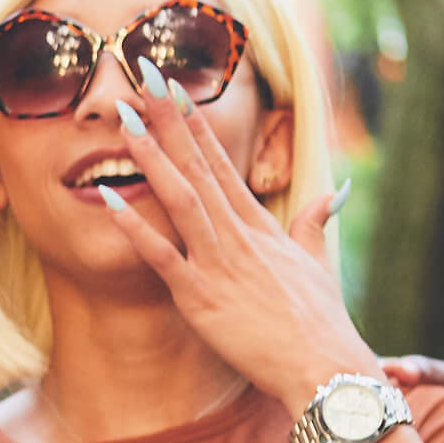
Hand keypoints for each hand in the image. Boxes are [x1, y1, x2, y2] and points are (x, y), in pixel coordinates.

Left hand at [98, 85, 371, 411]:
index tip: (175, 89)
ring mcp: (218, 264)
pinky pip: (162, 258)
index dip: (195, 124)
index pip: (221, 164)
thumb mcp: (320, 264)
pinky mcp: (201, 298)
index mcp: (260, 227)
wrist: (323, 367)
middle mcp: (238, 236)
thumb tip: (333, 191)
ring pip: (179, 198)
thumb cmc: (322, 323)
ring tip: (123, 119)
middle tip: (142, 75)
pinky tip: (110, 200)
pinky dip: (136, 229)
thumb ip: (317, 224)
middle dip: (169, 120)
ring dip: (151, 156)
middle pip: (197, 167)